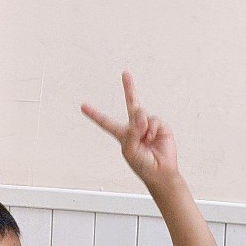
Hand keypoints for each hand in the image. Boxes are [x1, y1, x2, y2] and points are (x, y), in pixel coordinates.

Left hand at [81, 71, 178, 186]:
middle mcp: (136, 127)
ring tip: (145, 137)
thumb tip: (141, 116)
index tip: (83, 106)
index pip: (106, 122)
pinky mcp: (160, 127)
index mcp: (123, 134)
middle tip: (125, 74)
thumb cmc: (143, 165)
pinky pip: (153, 120)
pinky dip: (152, 128)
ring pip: (141, 114)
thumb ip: (132, 131)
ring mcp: (149, 126)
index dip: (95, 114)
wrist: (161, 172)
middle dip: (129, 88)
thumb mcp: (129, 150)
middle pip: (131, 104)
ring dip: (142, 125)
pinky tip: (152, 137)